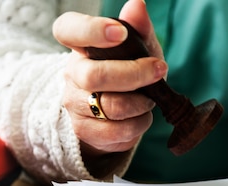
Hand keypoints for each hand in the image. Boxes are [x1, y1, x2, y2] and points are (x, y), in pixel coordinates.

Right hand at [53, 0, 166, 158]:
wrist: (113, 116)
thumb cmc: (127, 73)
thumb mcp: (138, 49)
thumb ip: (138, 27)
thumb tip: (137, 5)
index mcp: (81, 46)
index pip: (68, 30)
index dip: (91, 30)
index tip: (119, 33)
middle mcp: (72, 74)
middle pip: (95, 76)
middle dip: (134, 75)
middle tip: (159, 71)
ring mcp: (75, 104)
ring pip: (111, 107)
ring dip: (141, 103)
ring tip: (149, 99)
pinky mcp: (84, 131)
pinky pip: (116, 132)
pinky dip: (137, 125)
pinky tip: (139, 117)